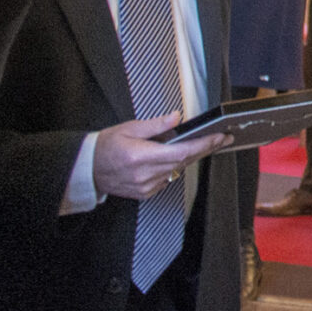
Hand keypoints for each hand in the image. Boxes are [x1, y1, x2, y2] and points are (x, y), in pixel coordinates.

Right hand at [92, 113, 228, 201]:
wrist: (88, 170)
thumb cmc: (106, 147)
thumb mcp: (129, 128)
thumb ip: (155, 125)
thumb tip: (176, 117)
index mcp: (141, 157)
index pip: (181, 152)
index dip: (204, 144)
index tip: (219, 137)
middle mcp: (145, 175)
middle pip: (184, 161)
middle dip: (206, 148)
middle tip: (223, 138)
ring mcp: (146, 186)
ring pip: (178, 170)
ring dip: (191, 157)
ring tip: (205, 143)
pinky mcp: (146, 193)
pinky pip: (168, 178)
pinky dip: (175, 166)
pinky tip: (177, 157)